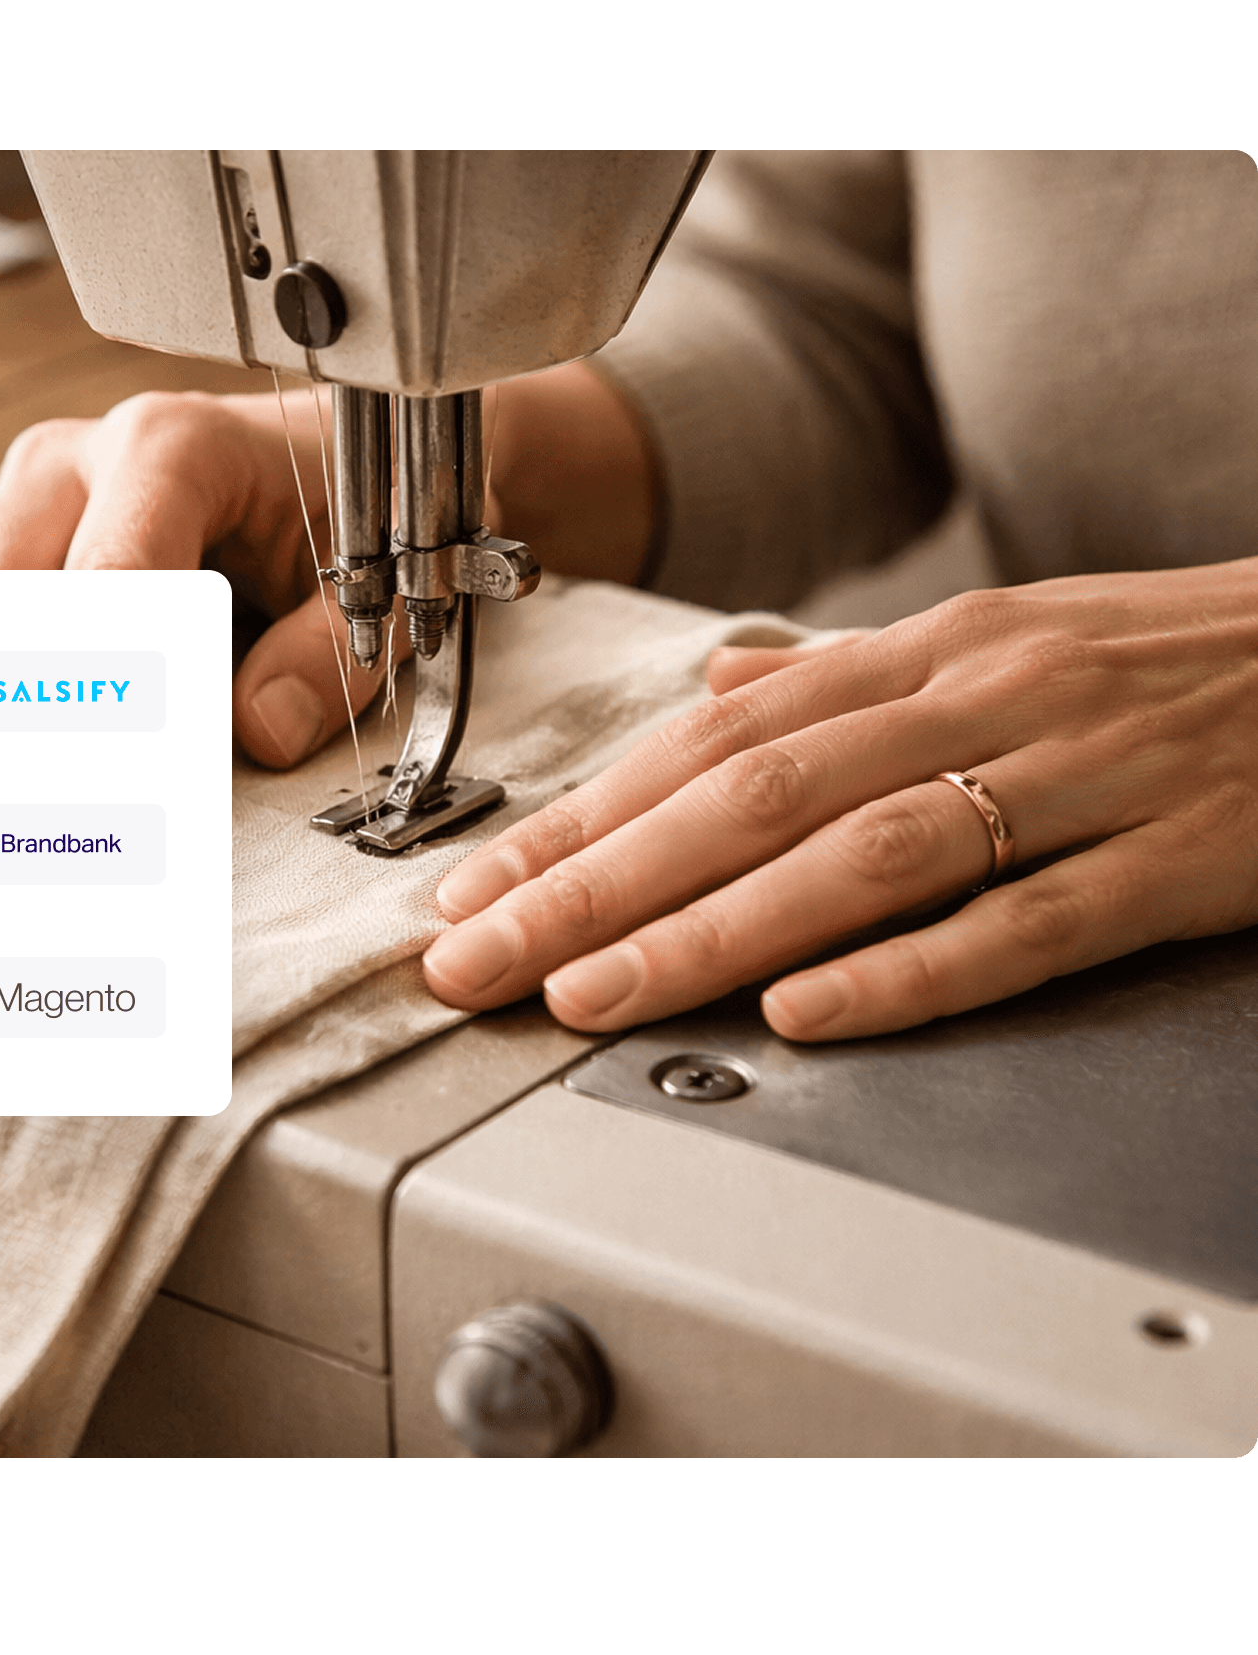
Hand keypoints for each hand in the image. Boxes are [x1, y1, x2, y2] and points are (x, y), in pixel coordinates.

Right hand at [0, 363, 659, 767]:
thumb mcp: (380, 577)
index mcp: (171, 447)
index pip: (106, 573)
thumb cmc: (349, 509)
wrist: (332, 455)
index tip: (104, 767)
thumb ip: (329, 650)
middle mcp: (75, 462)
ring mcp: (23, 499)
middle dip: (9, 691)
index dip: (100, 675)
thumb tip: (261, 727)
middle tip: (33, 796)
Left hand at [421, 560, 1257, 1039]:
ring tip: (589, 995)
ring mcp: (1079, 776)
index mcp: (930, 652)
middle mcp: (983, 697)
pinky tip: (804, 1016)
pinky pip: (1023, 921)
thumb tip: (723, 689)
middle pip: (749, 796)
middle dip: (592, 884)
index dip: (582, 815)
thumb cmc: (1176, 658)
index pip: (711, 736)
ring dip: (705, 932)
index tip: (479, 887)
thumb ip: (851, 681)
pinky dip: (906, 972)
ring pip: (858, 857)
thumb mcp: (1005, 638)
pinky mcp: (1174, 859)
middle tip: (479, 958)